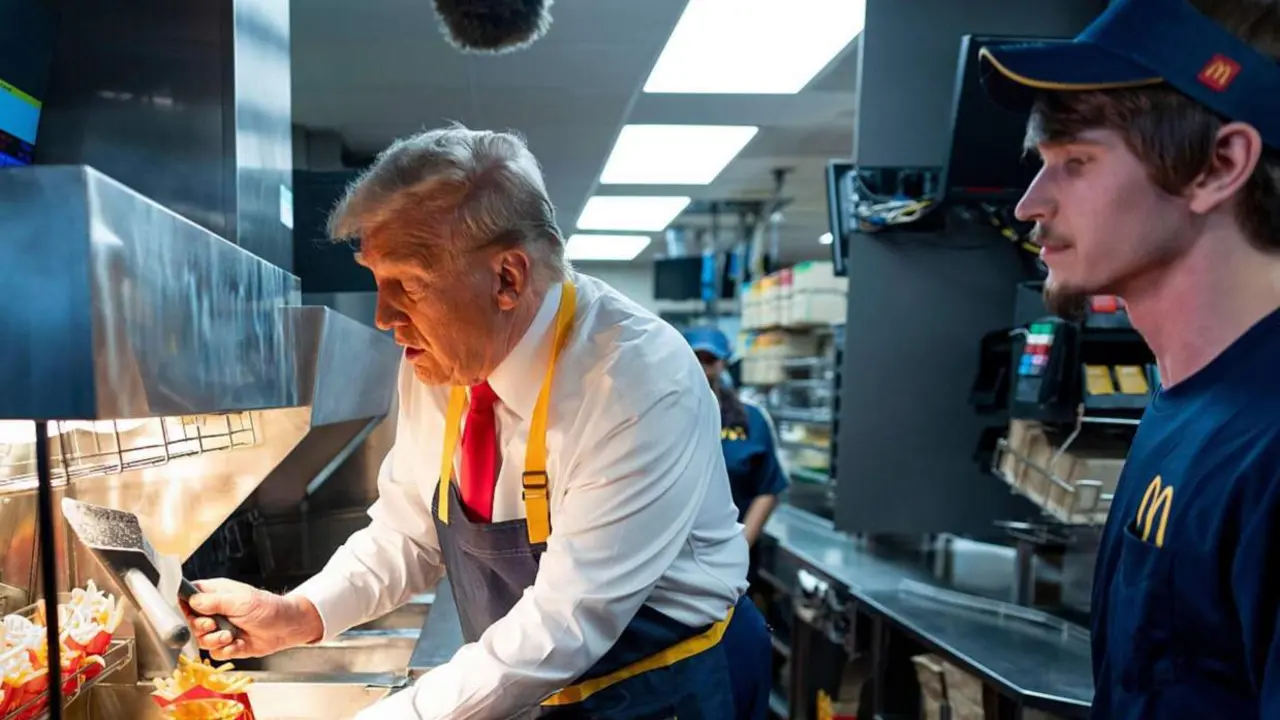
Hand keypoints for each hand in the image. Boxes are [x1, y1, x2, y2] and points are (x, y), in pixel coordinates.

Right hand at [183, 578, 323, 660]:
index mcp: (215, 594)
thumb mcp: (240, 601)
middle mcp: (214, 612)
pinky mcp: (227, 645)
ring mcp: (219, 629)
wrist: (286, 627)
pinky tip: (238, 644)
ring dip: (214, 640)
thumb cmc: (267, 607)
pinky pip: (215, 653)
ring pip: (201, 640)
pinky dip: (225, 651)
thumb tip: (192, 601)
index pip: (187, 598)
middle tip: (213, 625)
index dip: (183, 607)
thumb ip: (214, 601)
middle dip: (200, 627)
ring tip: (229, 636)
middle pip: (190, 623)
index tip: (189, 614)